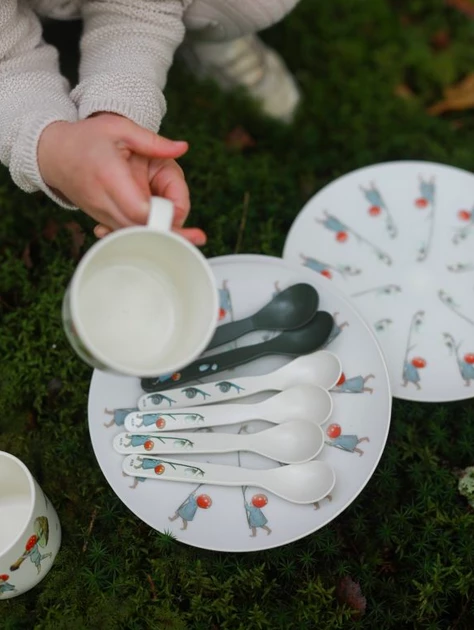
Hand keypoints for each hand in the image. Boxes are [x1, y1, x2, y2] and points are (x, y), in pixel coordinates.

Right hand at [37, 113, 205, 244]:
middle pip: (139, 229)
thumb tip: (182, 148)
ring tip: (190, 238)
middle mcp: (104, 201)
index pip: (138, 208)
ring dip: (159, 238)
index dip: (160, 217)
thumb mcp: (121, 129)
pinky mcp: (102, 219)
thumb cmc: (87, 138)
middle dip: (168, 234)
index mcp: (110, 177)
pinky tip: (166, 235)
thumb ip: (154, 141)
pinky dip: (145, 235)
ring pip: (133, 236)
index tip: (179, 216)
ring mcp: (101, 214)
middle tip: (197, 237)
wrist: (53, 153)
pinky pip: (125, 233)